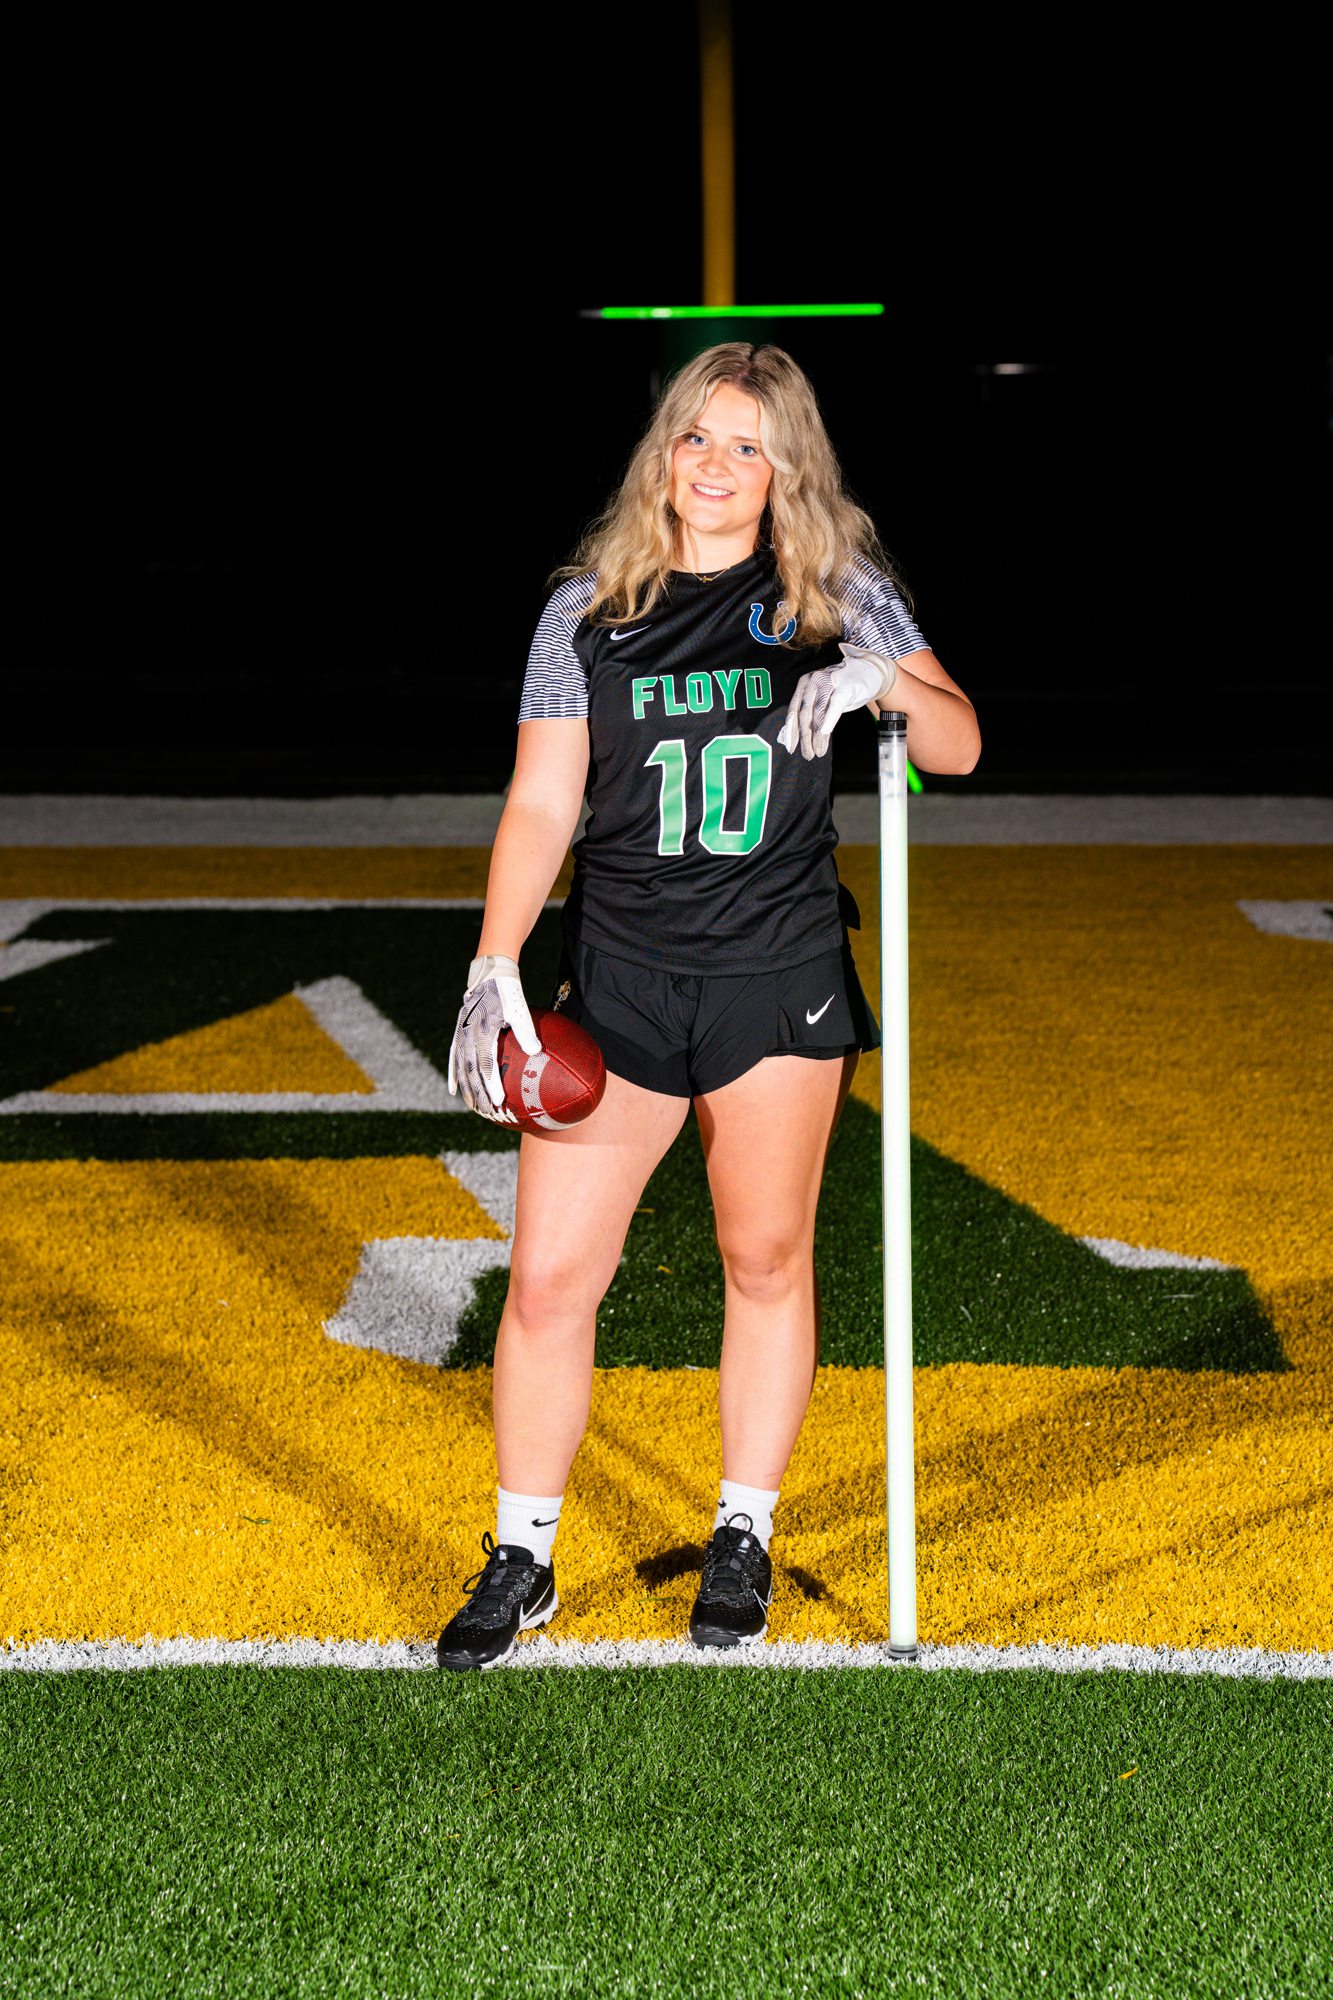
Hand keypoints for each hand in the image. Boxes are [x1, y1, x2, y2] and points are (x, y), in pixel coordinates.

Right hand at [447, 954, 541, 1121]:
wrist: (489, 974)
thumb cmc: (508, 993)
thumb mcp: (519, 1009)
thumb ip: (526, 1031)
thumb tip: (536, 1052)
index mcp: (482, 1030)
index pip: (486, 1063)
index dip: (491, 1084)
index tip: (499, 1101)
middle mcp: (468, 1034)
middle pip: (471, 1070)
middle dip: (479, 1093)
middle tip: (488, 1112)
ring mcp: (461, 1034)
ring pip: (461, 1067)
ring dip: (466, 1088)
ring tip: (473, 1107)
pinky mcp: (458, 1033)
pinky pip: (453, 1057)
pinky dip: (453, 1074)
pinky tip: (454, 1091)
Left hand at [777, 643, 895, 759]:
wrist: (867, 671)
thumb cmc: (840, 689)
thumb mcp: (821, 699)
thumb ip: (807, 714)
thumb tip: (789, 735)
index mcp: (804, 684)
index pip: (794, 710)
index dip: (791, 731)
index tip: (791, 748)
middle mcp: (813, 681)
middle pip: (805, 713)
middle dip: (805, 737)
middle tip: (808, 754)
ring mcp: (829, 682)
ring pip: (818, 712)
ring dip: (818, 735)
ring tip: (818, 751)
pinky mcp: (845, 687)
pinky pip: (835, 706)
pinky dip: (828, 720)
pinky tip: (825, 733)